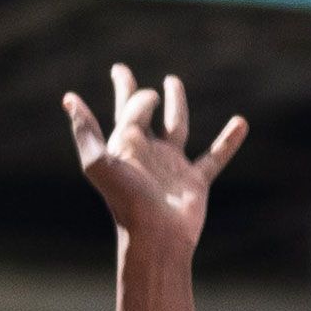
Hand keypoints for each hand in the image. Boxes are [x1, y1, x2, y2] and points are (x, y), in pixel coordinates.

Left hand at [63, 66, 245, 252]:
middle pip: (143, 112)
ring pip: (175, 126)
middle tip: (121, 72)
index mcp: (126, 145)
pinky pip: (214, 157)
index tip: (125, 77)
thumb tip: (69, 100)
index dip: (127, 89)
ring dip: (176, 103)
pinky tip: (241, 124)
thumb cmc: (126, 202)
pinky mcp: (194, 182)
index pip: (128, 107)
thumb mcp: (99, 165)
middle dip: (134, 93)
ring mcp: (172, 166)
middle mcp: (148, 152)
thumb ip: (86, 133)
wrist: (155, 239)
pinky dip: (228, 141)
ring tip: (173, 81)